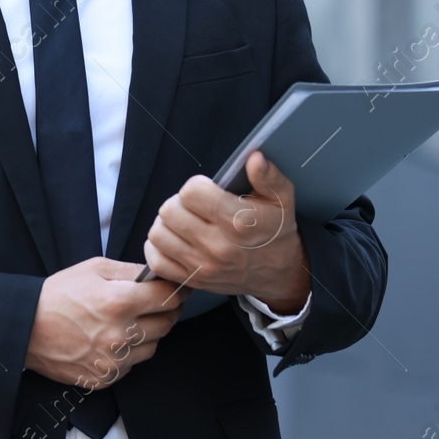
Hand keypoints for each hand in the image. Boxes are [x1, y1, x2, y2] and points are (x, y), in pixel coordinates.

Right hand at [24, 256, 191, 388]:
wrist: (26, 327)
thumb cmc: (58, 294)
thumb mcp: (94, 268)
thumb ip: (130, 270)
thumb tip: (157, 274)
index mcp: (119, 302)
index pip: (168, 297)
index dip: (177, 289)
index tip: (179, 287)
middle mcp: (120, 335)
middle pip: (166, 323)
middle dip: (167, 310)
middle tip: (158, 302)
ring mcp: (113, 360)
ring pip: (153, 346)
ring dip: (149, 333)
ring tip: (130, 321)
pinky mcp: (104, 378)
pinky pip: (132, 365)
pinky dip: (129, 352)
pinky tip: (112, 339)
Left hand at [142, 150, 311, 314]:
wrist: (280, 273)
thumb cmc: (276, 231)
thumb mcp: (282, 199)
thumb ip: (268, 177)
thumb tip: (255, 158)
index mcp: (239, 222)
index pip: (191, 193)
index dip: (195, 185)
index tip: (206, 189)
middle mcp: (218, 246)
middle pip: (169, 211)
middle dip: (178, 202)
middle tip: (193, 205)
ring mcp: (204, 266)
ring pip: (158, 235)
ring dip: (166, 223)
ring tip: (183, 220)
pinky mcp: (194, 281)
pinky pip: (157, 262)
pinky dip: (158, 249)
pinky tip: (174, 239)